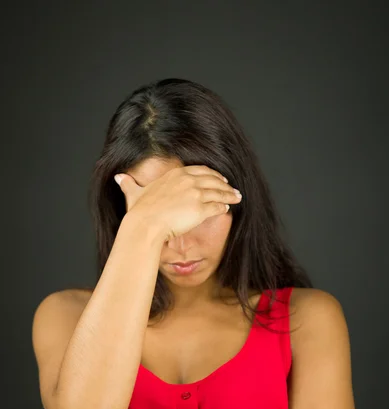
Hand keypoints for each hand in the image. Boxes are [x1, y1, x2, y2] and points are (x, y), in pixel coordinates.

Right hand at [114, 165, 241, 240]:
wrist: (145, 225)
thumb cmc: (139, 212)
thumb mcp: (134, 193)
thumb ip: (129, 184)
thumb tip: (118, 177)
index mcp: (175, 175)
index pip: (200, 170)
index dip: (211, 174)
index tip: (217, 178)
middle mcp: (187, 181)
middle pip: (213, 179)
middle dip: (224, 184)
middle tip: (232, 188)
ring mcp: (195, 194)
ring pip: (218, 192)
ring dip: (229, 195)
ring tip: (237, 197)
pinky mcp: (200, 209)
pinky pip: (217, 206)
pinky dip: (223, 206)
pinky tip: (227, 208)